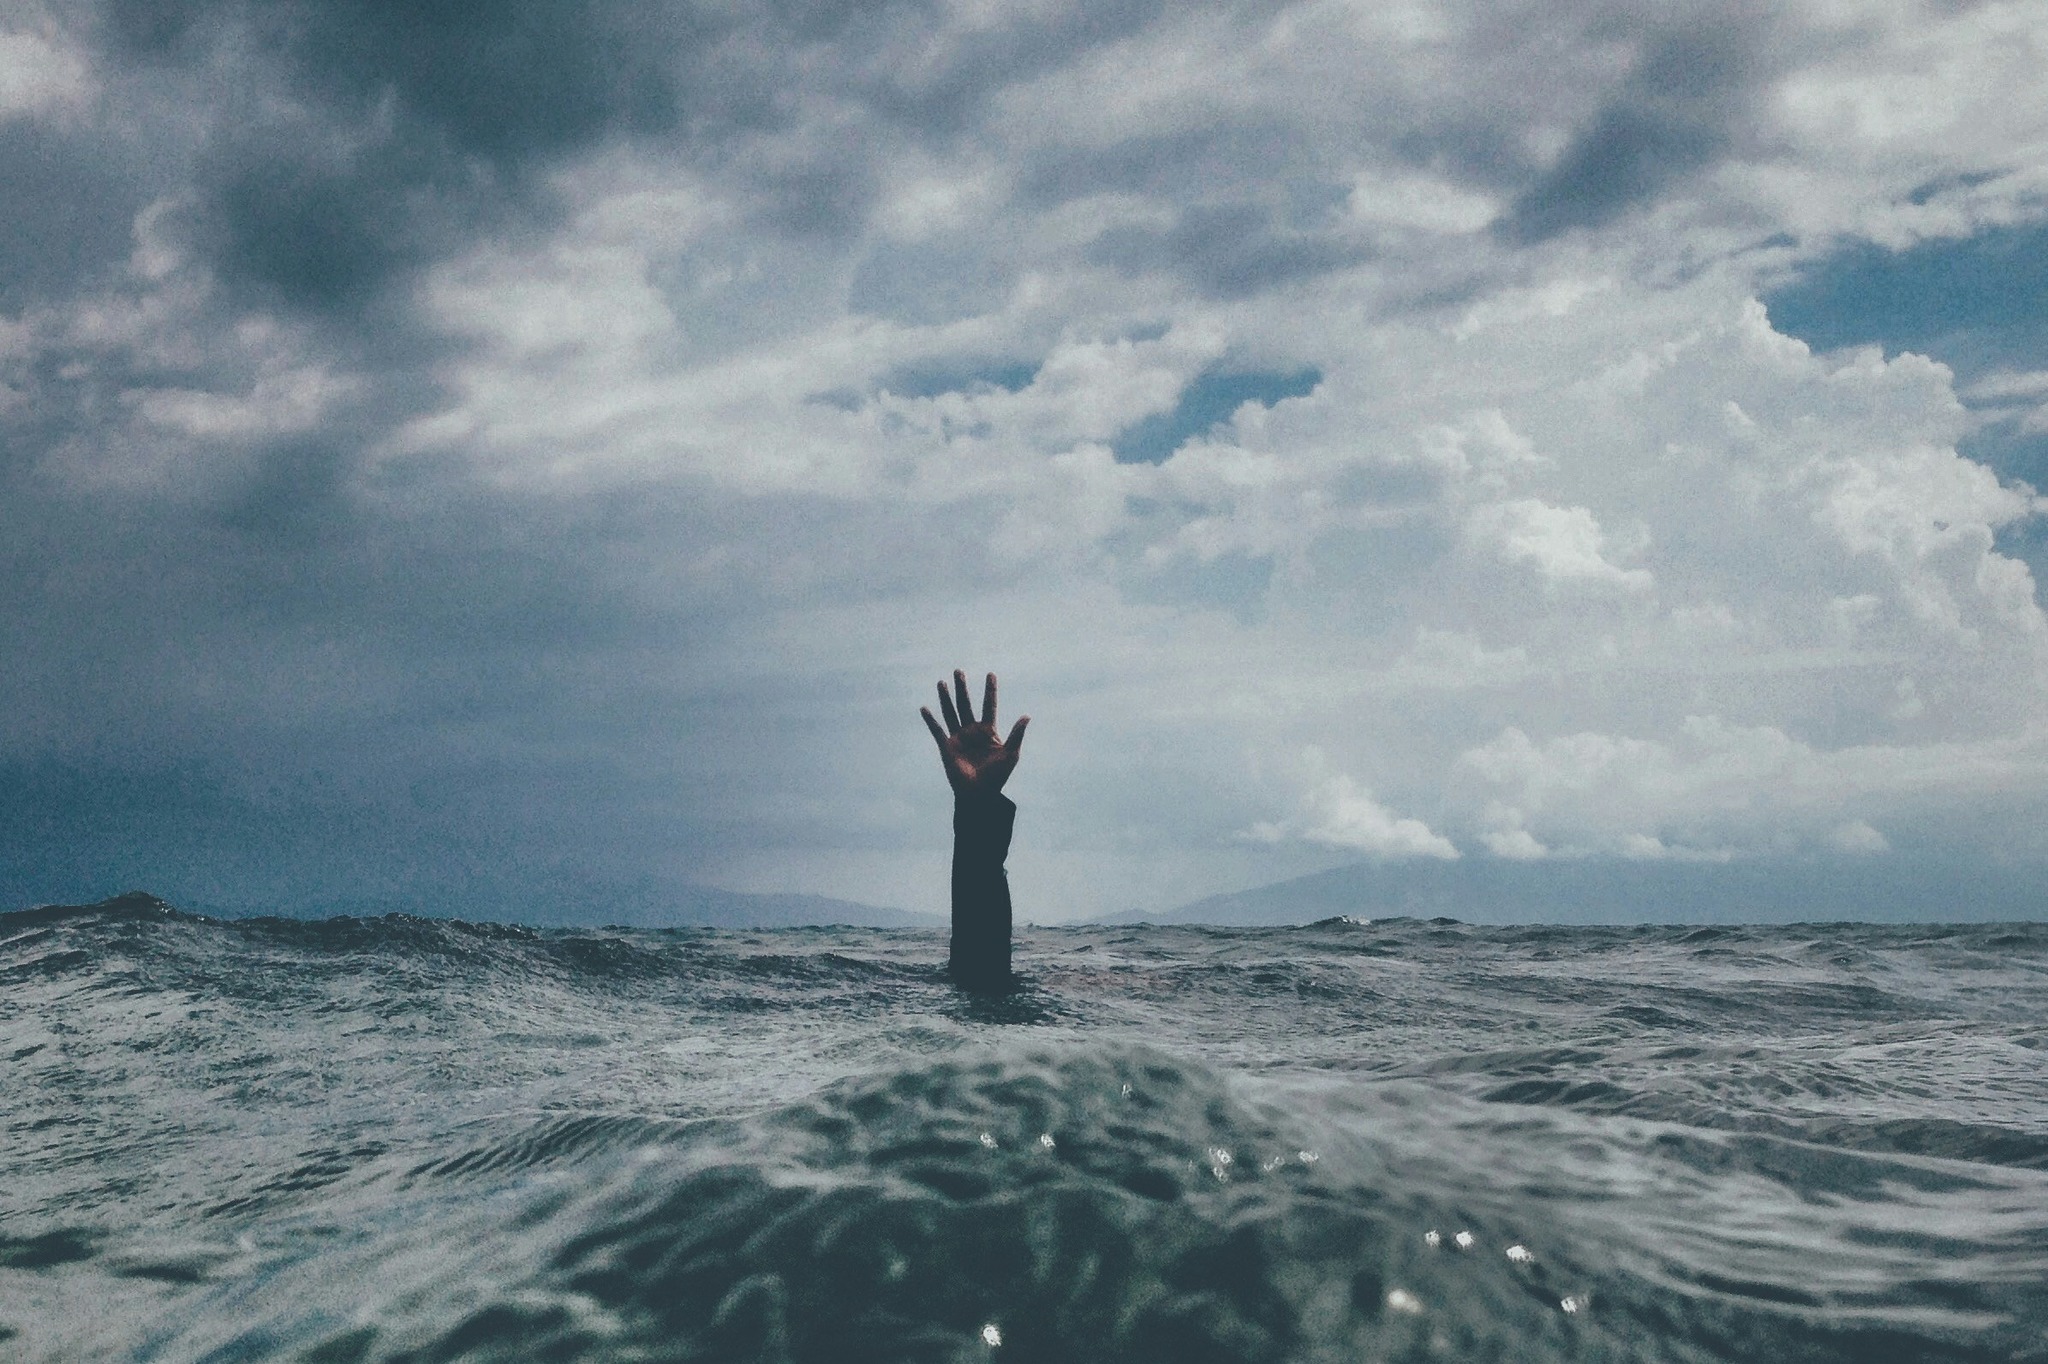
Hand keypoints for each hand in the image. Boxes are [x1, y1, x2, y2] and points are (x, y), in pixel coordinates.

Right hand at [921, 670, 1028, 797]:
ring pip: (950, 712)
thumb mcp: (1010, 754)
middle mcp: (972, 731)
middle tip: (958, 671)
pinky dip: (930, 720)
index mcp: (988, 731)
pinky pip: (937, 730)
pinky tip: (924, 708)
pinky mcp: (946, 747)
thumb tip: (1027, 716)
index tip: (991, 674)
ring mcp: (958, 738)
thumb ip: (1017, 734)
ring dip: (945, 698)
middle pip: (966, 704)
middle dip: (962, 688)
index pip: (989, 706)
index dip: (990, 691)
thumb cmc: (997, 776)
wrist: (980, 794)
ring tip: (941, 682)